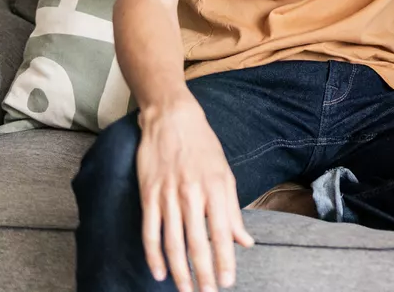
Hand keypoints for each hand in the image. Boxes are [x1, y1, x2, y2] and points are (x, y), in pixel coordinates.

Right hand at [137, 97, 253, 291]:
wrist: (173, 119)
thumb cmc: (204, 148)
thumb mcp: (225, 175)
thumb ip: (233, 211)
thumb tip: (245, 241)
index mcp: (216, 189)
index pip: (222, 232)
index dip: (225, 260)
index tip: (227, 282)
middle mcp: (193, 194)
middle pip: (197, 242)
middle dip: (203, 272)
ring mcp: (168, 196)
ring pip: (173, 242)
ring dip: (180, 271)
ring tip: (186, 290)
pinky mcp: (148, 195)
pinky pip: (150, 231)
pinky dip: (154, 255)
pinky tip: (160, 273)